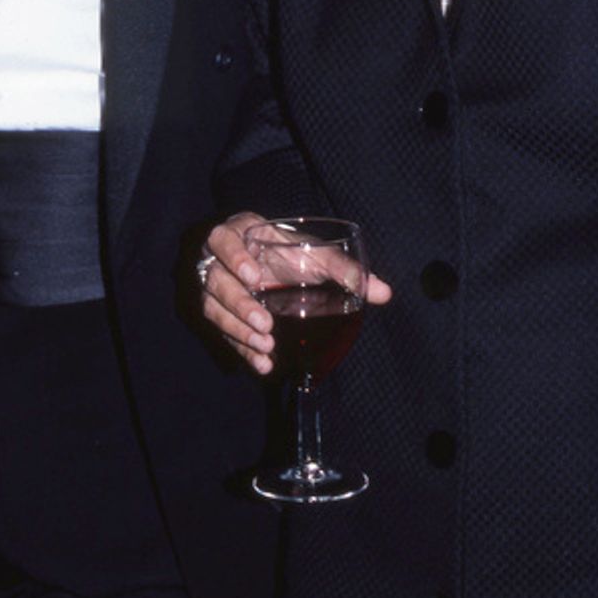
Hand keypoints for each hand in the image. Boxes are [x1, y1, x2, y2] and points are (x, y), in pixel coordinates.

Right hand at [198, 211, 391, 375]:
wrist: (268, 261)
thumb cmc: (289, 251)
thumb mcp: (314, 253)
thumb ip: (343, 269)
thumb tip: (384, 293)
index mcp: (239, 233)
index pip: (222, 239)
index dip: (234, 257)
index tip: (255, 277)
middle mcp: (217, 258)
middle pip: (215, 280)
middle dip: (239, 305)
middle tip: (266, 326)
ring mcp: (213, 286)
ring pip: (213, 307)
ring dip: (237, 330)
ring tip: (266, 347)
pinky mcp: (217, 310)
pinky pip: (221, 331)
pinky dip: (240, 349)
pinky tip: (262, 364)